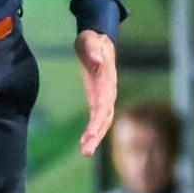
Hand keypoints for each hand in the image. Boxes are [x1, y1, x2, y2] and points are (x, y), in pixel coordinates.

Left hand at [75, 29, 116, 156]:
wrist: (98, 38)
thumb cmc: (93, 39)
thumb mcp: (90, 40)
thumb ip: (93, 50)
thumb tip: (96, 61)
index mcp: (107, 80)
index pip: (104, 104)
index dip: (97, 120)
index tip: (89, 134)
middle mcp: (109, 92)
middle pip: (105, 118)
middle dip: (97, 136)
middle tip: (86, 152)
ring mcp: (105, 96)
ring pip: (103, 122)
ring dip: (95, 138)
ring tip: (85, 153)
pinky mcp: (98, 98)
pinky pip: (97, 118)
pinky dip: (93, 131)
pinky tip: (84, 143)